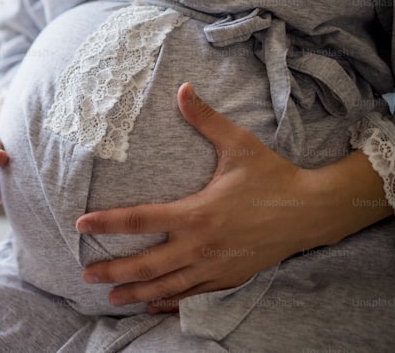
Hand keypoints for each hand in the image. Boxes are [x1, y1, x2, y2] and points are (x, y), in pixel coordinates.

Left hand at [75, 83, 312, 311]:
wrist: (313, 211)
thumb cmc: (273, 175)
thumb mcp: (239, 144)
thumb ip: (205, 119)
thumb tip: (182, 88)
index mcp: (198, 213)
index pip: (141, 219)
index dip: (108, 223)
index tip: (81, 224)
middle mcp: (202, 245)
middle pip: (147, 264)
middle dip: (114, 271)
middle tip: (85, 274)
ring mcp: (216, 266)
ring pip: (168, 286)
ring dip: (137, 292)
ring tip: (112, 298)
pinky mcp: (230, 278)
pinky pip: (193, 295)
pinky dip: (170, 302)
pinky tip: (152, 306)